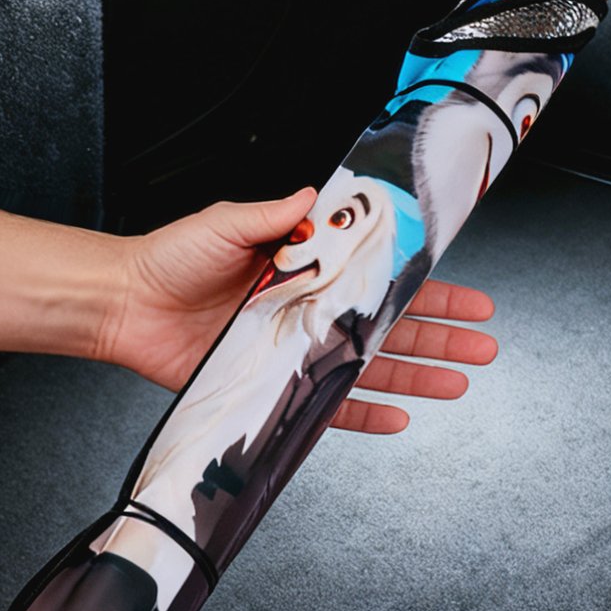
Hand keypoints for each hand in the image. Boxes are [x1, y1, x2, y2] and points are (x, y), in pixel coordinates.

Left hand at [104, 188, 497, 432]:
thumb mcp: (228, 222)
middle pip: (388, 326)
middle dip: (440, 334)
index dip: (424, 283)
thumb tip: (316, 195)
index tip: (465, 288)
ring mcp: (294, 349)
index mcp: (307, 266)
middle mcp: (308, 309)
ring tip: (461, 382)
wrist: (126, 302)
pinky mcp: (272, 383)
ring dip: (417, 375)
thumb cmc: (170, 258)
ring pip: (369, 367)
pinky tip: (399, 415)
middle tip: (484, 345)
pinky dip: (362, 413)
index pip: (379, 275)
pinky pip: (326, 405)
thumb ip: (275, 213)